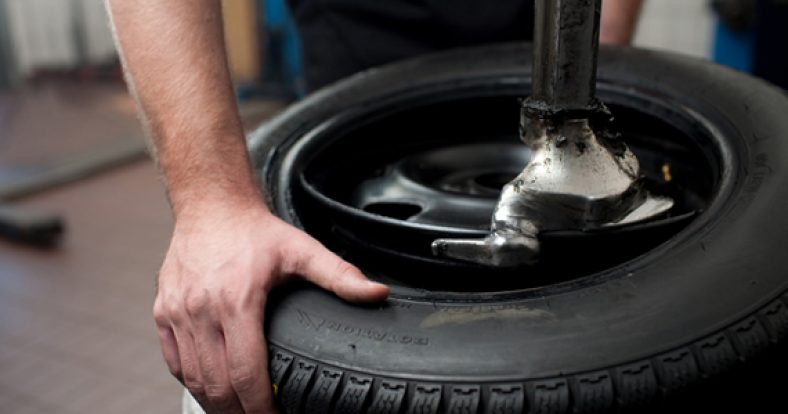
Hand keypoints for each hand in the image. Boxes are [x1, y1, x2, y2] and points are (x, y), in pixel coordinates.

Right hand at [153, 201, 388, 412]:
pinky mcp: (163, 313)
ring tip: (241, 413)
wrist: (210, 206)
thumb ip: (340, 275)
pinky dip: (194, 385)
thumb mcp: (302, 250)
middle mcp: (202, 310)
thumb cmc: (254, 231)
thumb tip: (376, 293)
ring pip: (194, 380)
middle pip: (218, 385)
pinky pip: (175, 363)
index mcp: (237, 300)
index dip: (263, 406)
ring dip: (217, 405)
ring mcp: (178, 314)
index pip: (247, 373)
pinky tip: (213, 392)